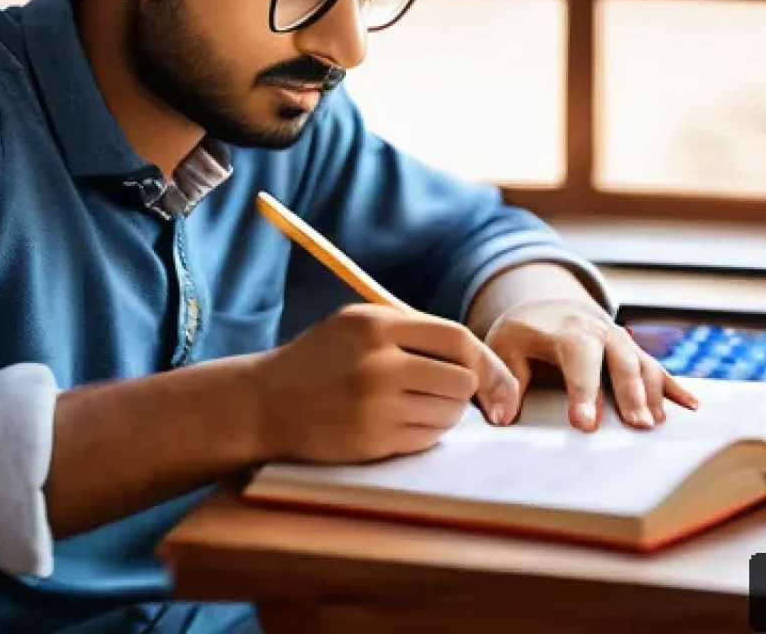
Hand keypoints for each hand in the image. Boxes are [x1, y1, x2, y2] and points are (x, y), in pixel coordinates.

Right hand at [253, 304, 519, 463]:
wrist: (264, 403)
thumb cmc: (318, 359)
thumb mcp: (356, 323)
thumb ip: (411, 329)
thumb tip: (477, 354)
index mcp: (377, 324)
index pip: (457, 339)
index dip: (488, 362)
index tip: (501, 382)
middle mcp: (379, 362)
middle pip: (461, 379)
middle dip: (464, 389)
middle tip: (442, 390)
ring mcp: (375, 405)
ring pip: (450, 413)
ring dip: (444, 413)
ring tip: (412, 403)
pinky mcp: (371, 441)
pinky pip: (427, 439)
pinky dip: (424, 433)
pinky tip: (396, 422)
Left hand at [484, 296, 698, 432]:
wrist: (550, 306)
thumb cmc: (525, 333)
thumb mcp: (505, 346)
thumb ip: (505, 378)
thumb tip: (502, 418)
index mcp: (567, 330)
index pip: (578, 358)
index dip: (583, 391)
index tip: (584, 424)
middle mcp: (600, 333)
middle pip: (620, 360)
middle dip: (630, 392)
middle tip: (637, 426)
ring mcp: (621, 342)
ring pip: (643, 364)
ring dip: (652, 393)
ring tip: (655, 425)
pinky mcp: (634, 353)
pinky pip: (658, 368)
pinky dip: (675, 386)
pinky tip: (692, 406)